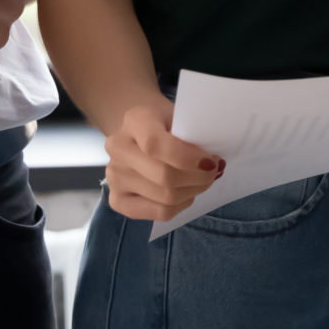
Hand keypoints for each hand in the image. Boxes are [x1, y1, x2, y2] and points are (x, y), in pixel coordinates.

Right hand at [104, 98, 223, 220]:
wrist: (139, 130)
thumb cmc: (166, 123)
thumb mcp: (180, 116)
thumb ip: (193, 135)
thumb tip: (212, 163)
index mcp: (134, 120)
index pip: (155, 145)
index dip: (188, 158)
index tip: (212, 161)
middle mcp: (118, 149)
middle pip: (163, 177)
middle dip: (198, 179)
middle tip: (214, 171)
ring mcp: (113, 177)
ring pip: (164, 197)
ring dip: (193, 192)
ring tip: (203, 181)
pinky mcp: (116, 200)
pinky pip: (157, 212)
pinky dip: (180, 206)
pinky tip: (187, 194)